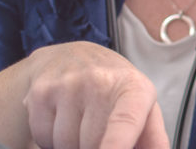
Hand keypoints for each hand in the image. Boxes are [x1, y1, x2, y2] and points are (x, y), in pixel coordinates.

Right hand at [22, 41, 168, 148]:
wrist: (71, 56)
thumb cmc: (113, 89)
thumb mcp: (142, 105)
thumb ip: (153, 136)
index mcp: (133, 88)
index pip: (125, 121)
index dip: (116, 145)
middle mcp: (100, 80)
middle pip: (92, 144)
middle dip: (94, 147)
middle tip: (97, 129)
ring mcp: (68, 84)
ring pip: (65, 144)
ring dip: (70, 144)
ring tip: (79, 121)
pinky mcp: (41, 92)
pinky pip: (43, 137)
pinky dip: (49, 139)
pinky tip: (60, 118)